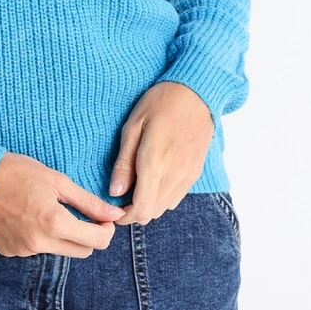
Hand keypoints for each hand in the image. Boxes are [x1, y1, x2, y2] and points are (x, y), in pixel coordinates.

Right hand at [0, 152, 123, 257]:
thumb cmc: (16, 172)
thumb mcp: (57, 180)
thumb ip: (88, 202)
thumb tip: (115, 214)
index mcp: (54, 223)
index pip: (96, 242)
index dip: (106, 230)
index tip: (103, 218)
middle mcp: (39, 243)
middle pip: (81, 251)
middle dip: (88, 235)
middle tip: (81, 213)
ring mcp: (23, 250)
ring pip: (58, 250)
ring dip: (63, 235)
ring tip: (47, 209)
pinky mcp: (10, 251)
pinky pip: (36, 249)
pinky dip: (40, 237)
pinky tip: (28, 216)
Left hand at [109, 82, 213, 225]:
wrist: (197, 92)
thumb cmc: (160, 103)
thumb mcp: (133, 127)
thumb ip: (124, 163)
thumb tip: (115, 191)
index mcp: (155, 165)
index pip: (141, 210)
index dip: (125, 216)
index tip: (113, 208)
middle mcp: (174, 176)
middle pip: (152, 213)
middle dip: (134, 211)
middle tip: (121, 197)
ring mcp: (188, 176)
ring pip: (165, 207)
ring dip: (149, 205)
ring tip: (135, 188)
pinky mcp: (195, 172)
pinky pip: (177, 196)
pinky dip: (162, 197)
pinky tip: (154, 180)